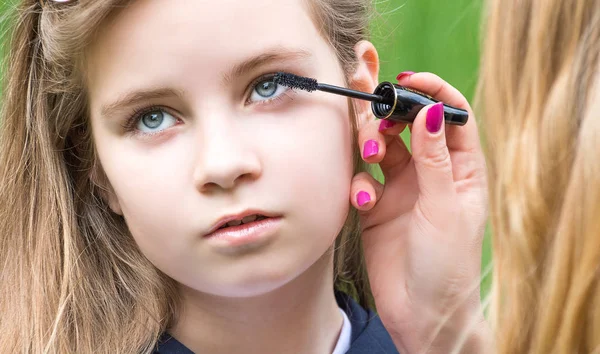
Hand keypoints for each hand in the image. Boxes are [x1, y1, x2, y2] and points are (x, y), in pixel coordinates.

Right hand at [351, 72, 489, 352]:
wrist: (421, 313)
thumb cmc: (446, 265)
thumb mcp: (444, 207)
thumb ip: (434, 159)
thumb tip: (431, 110)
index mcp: (461, 169)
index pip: (450, 116)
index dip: (432, 92)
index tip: (407, 82)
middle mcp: (431, 172)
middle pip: (409, 124)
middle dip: (390, 110)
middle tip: (372, 102)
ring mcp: (401, 188)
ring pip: (381, 145)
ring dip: (371, 140)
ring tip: (370, 150)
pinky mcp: (376, 206)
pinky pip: (362, 178)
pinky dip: (359, 182)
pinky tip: (363, 200)